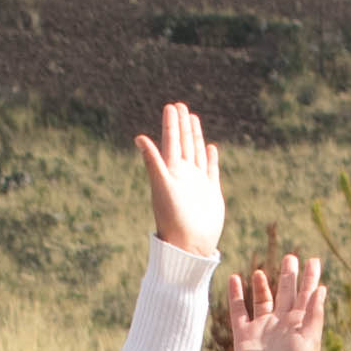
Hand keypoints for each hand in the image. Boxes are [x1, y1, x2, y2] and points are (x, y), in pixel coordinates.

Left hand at [138, 102, 224, 257]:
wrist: (190, 244)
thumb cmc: (172, 217)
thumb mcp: (162, 186)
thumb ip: (153, 161)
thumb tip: (138, 137)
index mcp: (171, 171)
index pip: (171, 141)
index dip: (171, 124)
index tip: (171, 106)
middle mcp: (183, 174)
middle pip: (183, 143)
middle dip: (182, 125)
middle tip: (180, 106)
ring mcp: (197, 182)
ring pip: (196, 153)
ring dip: (195, 136)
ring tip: (193, 119)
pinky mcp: (211, 192)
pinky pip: (210, 170)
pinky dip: (209, 158)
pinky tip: (209, 148)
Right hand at [224, 256, 325, 350]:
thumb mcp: (309, 341)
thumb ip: (314, 314)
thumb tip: (321, 289)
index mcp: (299, 324)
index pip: (306, 296)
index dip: (310, 279)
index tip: (314, 261)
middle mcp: (281, 324)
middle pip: (286, 294)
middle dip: (288, 276)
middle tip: (291, 257)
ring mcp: (262, 328)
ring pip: (262, 301)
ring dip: (262, 286)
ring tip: (260, 271)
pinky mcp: (244, 334)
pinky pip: (239, 311)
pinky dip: (236, 295)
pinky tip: (235, 279)